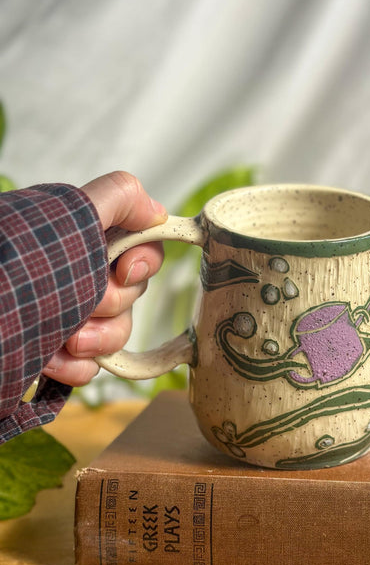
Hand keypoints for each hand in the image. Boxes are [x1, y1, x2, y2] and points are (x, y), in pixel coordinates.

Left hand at [42, 171, 166, 385]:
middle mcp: (83, 275)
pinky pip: (91, 367)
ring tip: (67, 339)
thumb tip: (156, 213)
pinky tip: (51, 359)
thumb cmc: (18, 266)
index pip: (141, 249)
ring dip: (96, 338)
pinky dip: (73, 366)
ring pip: (118, 332)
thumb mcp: (70, 216)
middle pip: (133, 293)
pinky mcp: (60, 353)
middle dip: (112, 301)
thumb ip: (119, 197)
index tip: (124, 269)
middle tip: (85, 301)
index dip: (144, 261)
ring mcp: (73, 315)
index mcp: (87, 241)